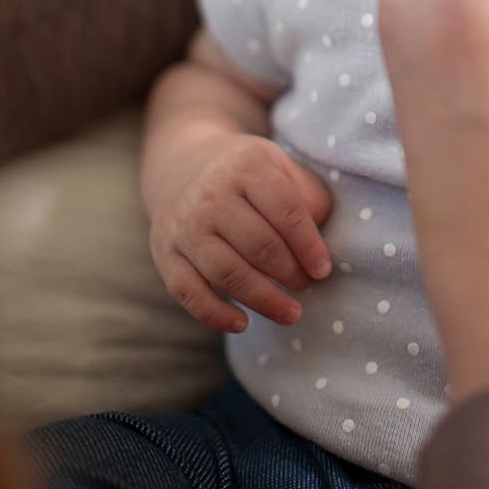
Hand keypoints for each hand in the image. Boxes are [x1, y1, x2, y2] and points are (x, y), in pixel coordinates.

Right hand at [148, 135, 332, 332]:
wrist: (181, 166)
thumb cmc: (244, 174)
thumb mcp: (278, 164)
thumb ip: (307, 195)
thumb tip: (320, 244)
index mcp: (246, 167)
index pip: (285, 211)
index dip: (309, 245)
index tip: (323, 270)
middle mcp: (211, 195)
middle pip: (259, 246)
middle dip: (290, 274)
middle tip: (307, 287)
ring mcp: (184, 226)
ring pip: (227, 273)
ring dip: (264, 300)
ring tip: (290, 313)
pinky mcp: (165, 254)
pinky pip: (189, 293)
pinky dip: (216, 315)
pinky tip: (244, 323)